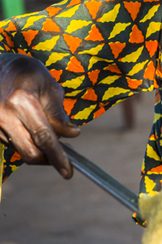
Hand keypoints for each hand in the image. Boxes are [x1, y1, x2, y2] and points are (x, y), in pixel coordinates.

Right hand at [0, 53, 79, 177]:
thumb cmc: (26, 72)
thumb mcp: (48, 85)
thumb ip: (58, 112)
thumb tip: (72, 134)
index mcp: (21, 101)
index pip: (44, 137)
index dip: (58, 156)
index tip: (68, 171)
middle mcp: (4, 114)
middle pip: (29, 152)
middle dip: (49, 160)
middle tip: (65, 162)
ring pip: (20, 150)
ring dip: (39, 151)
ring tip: (51, 139)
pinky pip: (12, 144)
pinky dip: (27, 143)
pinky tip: (34, 132)